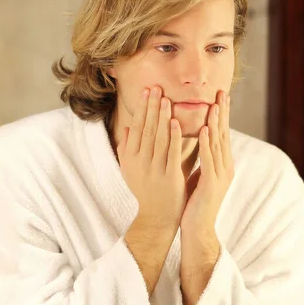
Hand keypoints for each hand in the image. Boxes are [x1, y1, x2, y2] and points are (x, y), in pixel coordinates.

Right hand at [119, 86, 186, 233]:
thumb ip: (128, 149)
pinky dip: (172, 136)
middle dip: (151, 107)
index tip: (147, 91)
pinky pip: (170, 153)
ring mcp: (153, 170)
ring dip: (161, 117)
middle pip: (146, 129)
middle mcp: (139, 163)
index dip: (142, 108)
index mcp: (130, 159)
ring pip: (157, 138)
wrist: (158, 217)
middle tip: (156, 87)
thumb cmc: (147, 190)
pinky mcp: (169, 177)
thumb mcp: (131, 170)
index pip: (136, 128)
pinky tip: (175, 122)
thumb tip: (127, 128)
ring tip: (166, 98)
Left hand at [181, 90, 233, 267]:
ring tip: (213, 105)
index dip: (221, 115)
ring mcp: (220, 175)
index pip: (221, 134)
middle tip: (222, 92)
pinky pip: (209, 159)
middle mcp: (225, 166)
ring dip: (215, 123)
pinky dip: (206, 143)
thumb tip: (196, 139)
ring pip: (218, 144)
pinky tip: (203, 129)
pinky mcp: (212, 183)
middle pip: (224, 134)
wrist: (197, 229)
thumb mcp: (198, 174)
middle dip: (223, 113)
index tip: (218, 97)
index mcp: (221, 163)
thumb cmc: (194, 202)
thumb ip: (200, 157)